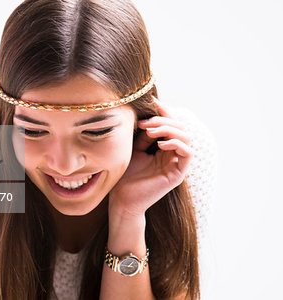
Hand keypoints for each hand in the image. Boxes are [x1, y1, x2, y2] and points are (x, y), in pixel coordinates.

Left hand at [109, 97, 192, 219]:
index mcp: (163, 147)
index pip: (171, 123)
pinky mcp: (178, 174)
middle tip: (144, 123)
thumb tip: (148, 115)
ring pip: (186, 137)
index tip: (152, 101)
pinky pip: (188, 153)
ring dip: (168, 129)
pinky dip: (176, 144)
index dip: (164, 111)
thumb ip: (144, 134)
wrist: (122, 199)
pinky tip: (160, 144)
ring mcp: (177, 164)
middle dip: (162, 120)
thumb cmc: (125, 175)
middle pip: (180, 127)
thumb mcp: (134, 148)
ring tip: (149, 131)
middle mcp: (173, 154)